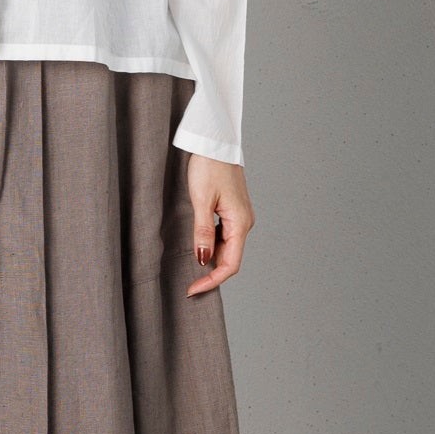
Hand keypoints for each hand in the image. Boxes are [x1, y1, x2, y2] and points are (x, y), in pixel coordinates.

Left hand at [184, 154, 252, 295]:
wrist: (215, 143)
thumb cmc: (209, 167)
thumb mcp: (201, 201)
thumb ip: (202, 232)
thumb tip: (203, 259)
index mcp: (240, 223)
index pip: (231, 264)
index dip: (212, 280)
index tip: (193, 290)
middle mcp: (244, 223)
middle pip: (230, 259)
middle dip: (211, 274)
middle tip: (190, 286)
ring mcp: (239, 217)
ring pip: (227, 248)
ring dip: (211, 261)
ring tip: (191, 271)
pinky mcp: (232, 210)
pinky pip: (224, 236)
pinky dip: (212, 246)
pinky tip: (199, 247)